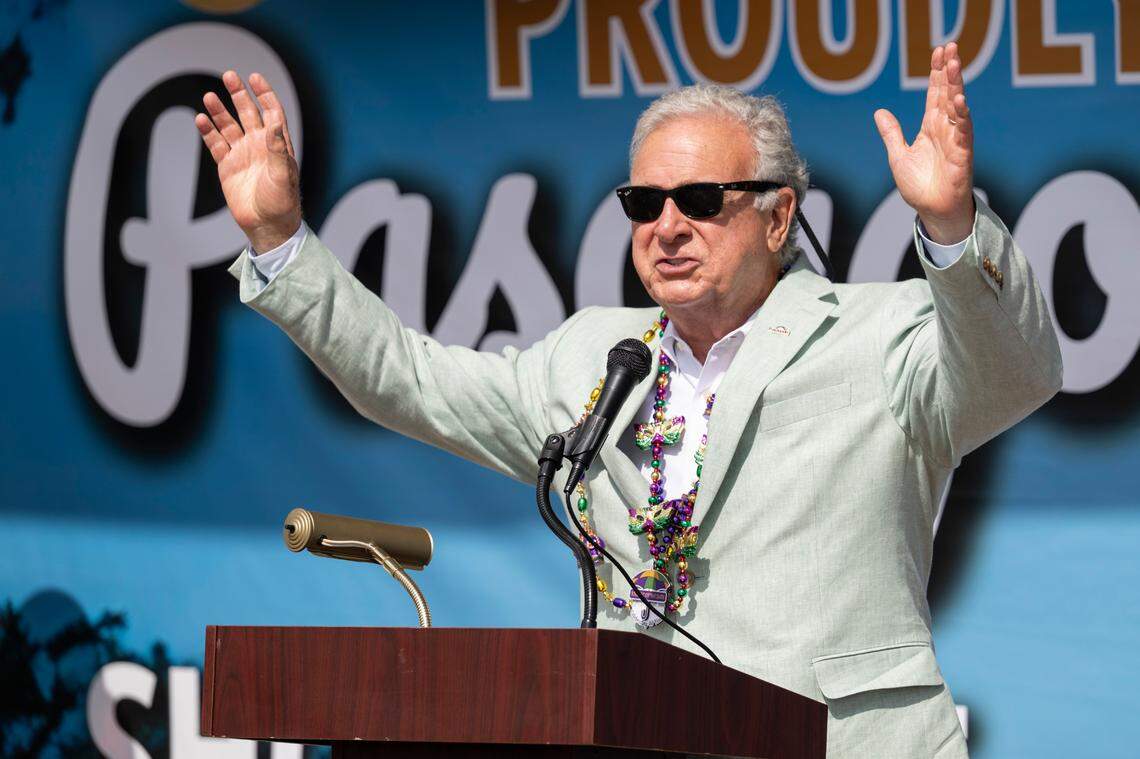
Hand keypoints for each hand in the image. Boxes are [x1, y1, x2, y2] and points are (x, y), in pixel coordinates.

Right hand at [195, 71, 300, 252]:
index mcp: (278, 144)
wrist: (266, 225)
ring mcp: (242, 154)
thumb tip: (275, 123)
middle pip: (248, 113)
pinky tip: (200, 119)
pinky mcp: (227, 166)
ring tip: (209, 96)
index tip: (255, 78)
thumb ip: (279, 149)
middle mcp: (259, 145)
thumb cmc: (281, 202)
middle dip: (239, 94)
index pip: (271, 112)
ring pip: (229, 125)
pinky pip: (215, 144)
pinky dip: (208, 131)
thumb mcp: (283, 175)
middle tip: (229, 76)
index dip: (264, 94)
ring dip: (220, 111)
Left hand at [874, 43, 974, 243]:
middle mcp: (945, 129)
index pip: (935, 94)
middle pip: (948, 93)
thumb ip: (891, 134)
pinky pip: (962, 132)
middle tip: (951, 46)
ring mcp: (955, 140)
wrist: (932, 211)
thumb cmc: (919, 186)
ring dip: (956, 86)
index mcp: (931, 127)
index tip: (938, 52)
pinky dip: (961, 116)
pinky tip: (959, 101)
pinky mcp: (962, 154)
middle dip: (949, 70)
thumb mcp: (898, 156)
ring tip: (954, 64)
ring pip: (957, 107)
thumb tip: (879, 112)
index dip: (936, 74)